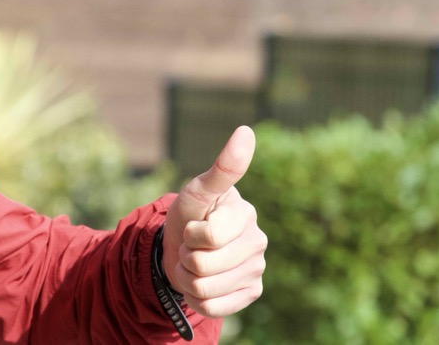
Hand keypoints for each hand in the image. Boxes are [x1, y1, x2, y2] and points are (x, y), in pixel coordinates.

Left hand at [162, 125, 266, 317]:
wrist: (180, 248)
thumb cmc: (189, 214)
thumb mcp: (197, 191)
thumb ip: (222, 168)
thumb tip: (246, 130)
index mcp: (245, 215)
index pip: (209, 237)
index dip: (190, 233)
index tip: (194, 224)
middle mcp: (258, 242)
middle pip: (204, 265)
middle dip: (186, 256)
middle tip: (192, 246)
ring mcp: (256, 270)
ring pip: (205, 288)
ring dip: (188, 277)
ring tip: (195, 262)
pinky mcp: (250, 294)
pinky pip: (212, 307)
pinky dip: (197, 298)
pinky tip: (203, 284)